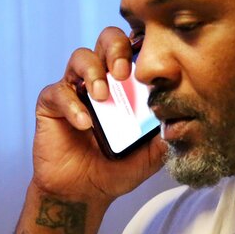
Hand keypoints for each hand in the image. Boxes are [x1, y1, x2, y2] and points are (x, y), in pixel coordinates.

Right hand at [31, 26, 167, 203]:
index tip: (152, 58)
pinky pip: (58, 92)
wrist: (84, 193)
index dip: (142, 45)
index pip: (135, 49)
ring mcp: (76, 89)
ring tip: (102, 96)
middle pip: (107, 40)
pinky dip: (72, 105)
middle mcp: (102, 79)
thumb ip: (165, 136)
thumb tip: (182, 119)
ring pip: (80, 57)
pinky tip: (85, 124)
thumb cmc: (118, 169)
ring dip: (94, 72)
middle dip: (116, 48)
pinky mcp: (52, 104)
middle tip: (123, 72)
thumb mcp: (150, 155)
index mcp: (128, 84)